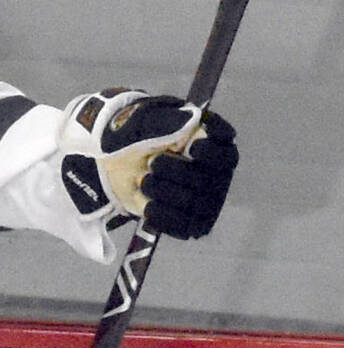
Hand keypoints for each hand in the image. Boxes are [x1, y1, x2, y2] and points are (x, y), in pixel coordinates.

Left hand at [141, 112, 236, 238]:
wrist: (122, 164)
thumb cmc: (142, 137)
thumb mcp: (149, 121)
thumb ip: (167, 121)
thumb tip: (189, 125)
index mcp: (217, 146)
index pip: (225, 152)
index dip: (213, 152)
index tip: (194, 146)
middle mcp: (218, 175)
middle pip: (205, 179)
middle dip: (176, 170)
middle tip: (153, 162)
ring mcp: (207, 200)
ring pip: (192, 203)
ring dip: (163, 191)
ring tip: (144, 180)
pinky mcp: (191, 222)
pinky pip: (182, 226)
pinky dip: (162, 216)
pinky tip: (147, 204)